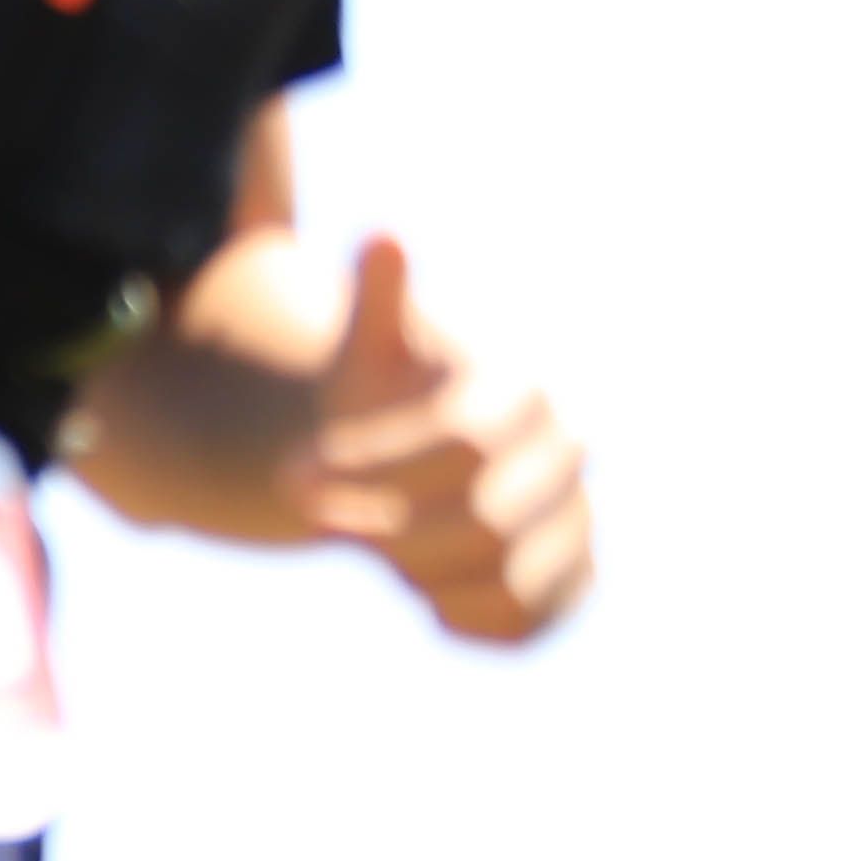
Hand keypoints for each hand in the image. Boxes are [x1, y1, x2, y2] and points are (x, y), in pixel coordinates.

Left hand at [300, 237, 591, 645]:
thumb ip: (379, 307)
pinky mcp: (570, 583)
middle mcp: (568, 457)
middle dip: (384, 526)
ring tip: (381, 546)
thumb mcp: (373, 354)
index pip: (461, 439)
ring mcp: (576, 520)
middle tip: (309, 517)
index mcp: (525, 393)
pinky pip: (523, 624)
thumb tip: (383, 236)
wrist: (427, 459)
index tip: (283, 476)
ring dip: (418, 569)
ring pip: (503, 577)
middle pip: (486, 519)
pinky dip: (461, 616)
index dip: (371, 464)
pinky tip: (422, 589)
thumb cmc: (391, 399)